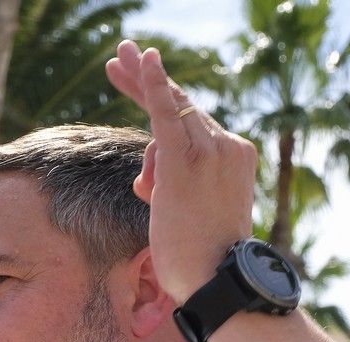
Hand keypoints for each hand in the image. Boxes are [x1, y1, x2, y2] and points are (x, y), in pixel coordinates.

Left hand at [104, 39, 257, 301]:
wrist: (217, 280)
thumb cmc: (203, 258)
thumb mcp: (193, 212)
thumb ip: (175, 186)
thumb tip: (149, 181)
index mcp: (235, 157)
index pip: (195, 121)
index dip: (166, 96)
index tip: (143, 78)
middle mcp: (227, 147)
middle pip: (181, 107)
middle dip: (147, 79)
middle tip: (122, 53)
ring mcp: (210, 152)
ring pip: (166, 116)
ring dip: (138, 91)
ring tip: (115, 62)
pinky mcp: (186, 163)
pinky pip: (166, 116)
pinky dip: (154, 86)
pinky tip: (142, 61)